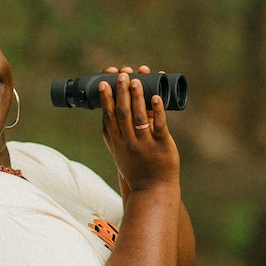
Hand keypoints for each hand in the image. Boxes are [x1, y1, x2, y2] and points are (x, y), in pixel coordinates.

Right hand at [99, 66, 179, 191]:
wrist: (152, 191)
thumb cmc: (135, 170)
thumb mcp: (118, 153)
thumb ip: (113, 136)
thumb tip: (106, 114)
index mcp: (117, 142)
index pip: (108, 117)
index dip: (106, 98)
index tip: (104, 82)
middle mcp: (129, 142)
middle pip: (122, 113)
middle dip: (121, 91)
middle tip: (121, 74)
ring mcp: (145, 143)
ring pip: (139, 116)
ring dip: (137, 96)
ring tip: (136, 79)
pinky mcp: (162, 144)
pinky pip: (159, 125)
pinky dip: (157, 110)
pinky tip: (156, 97)